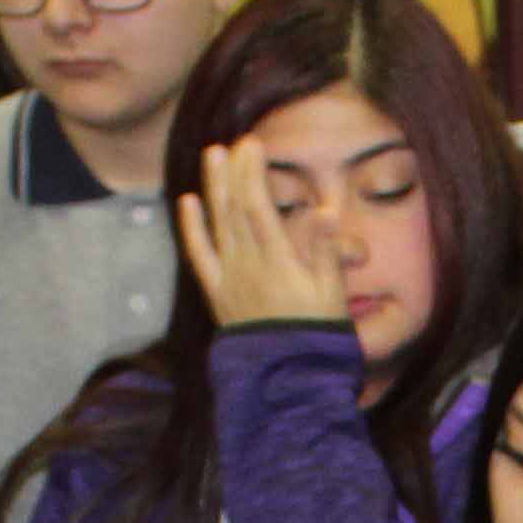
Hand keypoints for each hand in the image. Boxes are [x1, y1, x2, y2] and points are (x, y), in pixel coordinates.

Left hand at [181, 137, 356, 327]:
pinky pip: (200, 255)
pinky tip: (188, 202)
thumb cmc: (318, 338)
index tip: (254, 144)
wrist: (289, 381)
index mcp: (277, 262)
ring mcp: (229, 278)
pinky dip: (192, 227)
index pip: (257, 204)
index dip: (252, 171)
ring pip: (217, 223)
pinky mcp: (218, 293)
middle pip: (235, 207)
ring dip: (214, 186)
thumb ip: (327, 252)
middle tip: (236, 141)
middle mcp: (247, 265)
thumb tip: (326, 210)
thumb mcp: (333, 296)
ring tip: (213, 154)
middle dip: (235, 171)